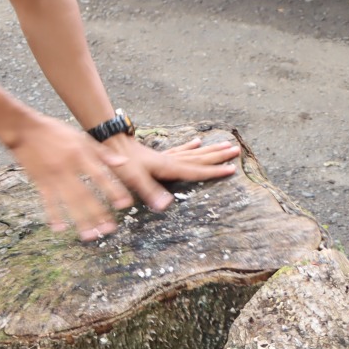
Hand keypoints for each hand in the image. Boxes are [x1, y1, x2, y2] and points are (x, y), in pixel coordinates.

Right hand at [7, 115, 133, 241]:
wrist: (24, 129)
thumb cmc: (53, 131)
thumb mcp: (80, 136)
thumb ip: (101, 151)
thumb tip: (124, 163)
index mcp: (80, 155)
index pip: (100, 176)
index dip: (113, 190)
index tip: (125, 204)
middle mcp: (68, 168)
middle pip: (85, 194)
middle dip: (98, 213)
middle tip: (109, 229)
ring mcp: (53, 176)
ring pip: (68, 202)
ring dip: (80, 220)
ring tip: (90, 235)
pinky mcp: (39, 181)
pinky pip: (47, 201)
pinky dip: (53, 215)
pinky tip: (60, 228)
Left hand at [100, 134, 239, 212]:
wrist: (110, 145)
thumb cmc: (122, 164)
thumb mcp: (134, 180)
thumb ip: (150, 192)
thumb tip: (165, 207)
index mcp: (170, 167)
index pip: (197, 170)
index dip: (215, 171)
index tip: (233, 169)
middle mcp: (172, 160)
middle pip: (200, 158)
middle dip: (219, 156)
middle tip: (238, 150)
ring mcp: (166, 156)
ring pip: (194, 152)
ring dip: (210, 150)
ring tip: (226, 144)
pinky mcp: (159, 155)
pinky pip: (180, 150)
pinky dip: (190, 146)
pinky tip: (196, 141)